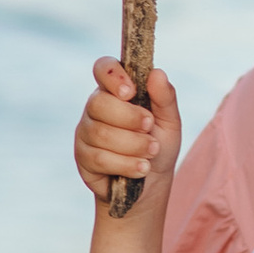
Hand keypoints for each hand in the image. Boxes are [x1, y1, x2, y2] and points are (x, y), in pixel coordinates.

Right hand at [75, 57, 181, 207]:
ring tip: (152, 151)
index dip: (113, 75)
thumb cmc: (159, 145)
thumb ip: (165, 98)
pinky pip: (99, 157)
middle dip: (130, 117)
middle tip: (150, 126)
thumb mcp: (170, 121)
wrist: (151, 184)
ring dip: (133, 144)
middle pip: (99, 103)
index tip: (131, 92)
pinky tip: (141, 168)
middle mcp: (96, 107)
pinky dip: (126, 164)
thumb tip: (157, 73)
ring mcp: (86, 132)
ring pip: (100, 133)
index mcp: (116, 90)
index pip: (103, 68)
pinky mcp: (83, 158)